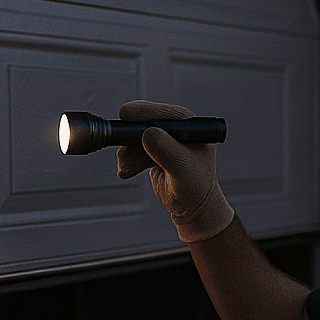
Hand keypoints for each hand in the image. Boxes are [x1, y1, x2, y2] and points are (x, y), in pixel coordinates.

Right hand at [116, 99, 233, 242]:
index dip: (144, 112)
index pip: (166, 113)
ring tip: (127, 167)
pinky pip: (134, 150)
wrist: (191, 207)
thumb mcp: (183, 169)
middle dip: (132, 138)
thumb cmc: (196, 188)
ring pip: (137, 138)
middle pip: (147, 123)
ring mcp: (165, 141)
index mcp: (191, 127)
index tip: (125, 114)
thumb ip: (167, 151)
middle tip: (123, 151)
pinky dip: (128, 160)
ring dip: (128, 153)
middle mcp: (177, 130)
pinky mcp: (153, 152)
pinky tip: (127, 171)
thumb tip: (147, 133)